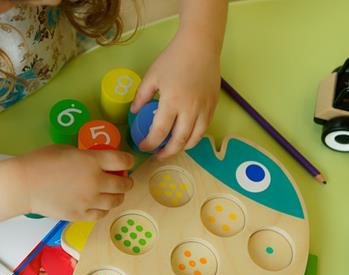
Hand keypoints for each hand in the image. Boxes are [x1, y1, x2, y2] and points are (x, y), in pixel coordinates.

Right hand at [14, 145, 133, 220]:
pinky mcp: (81, 215)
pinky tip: (100, 206)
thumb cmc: (41, 161)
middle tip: (124, 180)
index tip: (127, 162)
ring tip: (114, 194)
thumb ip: (85, 156)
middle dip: (126, 181)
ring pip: (115, 201)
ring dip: (118, 197)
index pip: (122, 161)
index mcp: (92, 161)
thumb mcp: (66, 150)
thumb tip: (95, 161)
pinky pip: (101, 214)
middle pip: (123, 184)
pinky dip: (104, 209)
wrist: (24, 185)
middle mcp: (96, 181)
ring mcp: (89, 201)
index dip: (129, 161)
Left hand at [131, 32, 220, 158]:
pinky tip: (186, 135)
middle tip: (157, 155)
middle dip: (167, 152)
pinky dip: (194, 137)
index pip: (159, 133)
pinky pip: (204, 128)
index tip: (143, 147)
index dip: (150, 144)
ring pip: (194, 139)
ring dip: (182, 148)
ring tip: (172, 148)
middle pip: (179, 142)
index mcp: (172, 102)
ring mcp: (204, 109)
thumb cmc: (173, 58)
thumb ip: (141, 96)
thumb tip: (135, 112)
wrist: (200, 46)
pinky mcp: (213, 106)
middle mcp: (190, 110)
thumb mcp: (152, 76)